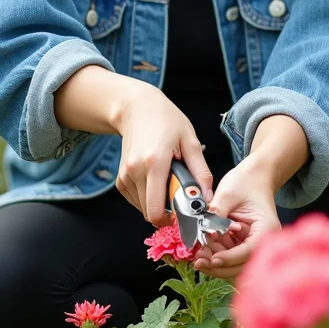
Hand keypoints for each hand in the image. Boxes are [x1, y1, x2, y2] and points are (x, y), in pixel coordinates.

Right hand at [113, 82, 212, 227]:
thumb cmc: (167, 120)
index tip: (185, 213)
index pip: (156, 210)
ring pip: (142, 207)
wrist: (137, 108)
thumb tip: (208, 198)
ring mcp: (125, 175)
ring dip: (157, 203)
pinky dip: (146, 197)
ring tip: (168, 181)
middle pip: (150, 212)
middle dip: (167, 211)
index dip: (172, 219)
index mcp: (155, 162)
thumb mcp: (190, 140)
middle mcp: (135, 171)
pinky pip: (134, 200)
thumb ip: (201, 171)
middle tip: (180, 195)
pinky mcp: (120, 178)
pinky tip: (156, 181)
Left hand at [193, 158, 280, 279]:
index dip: (229, 258)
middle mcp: (262, 240)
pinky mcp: (243, 241)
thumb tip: (204, 232)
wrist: (254, 174)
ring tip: (199, 256)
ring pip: (234, 262)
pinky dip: (218, 252)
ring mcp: (252, 242)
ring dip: (216, 261)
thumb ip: (216, 213)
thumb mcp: (228, 194)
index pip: (247, 251)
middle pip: (242, 264)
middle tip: (200, 261)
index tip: (212, 259)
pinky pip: (230, 253)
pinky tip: (205, 249)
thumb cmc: (246, 181)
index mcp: (266, 228)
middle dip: (220, 266)